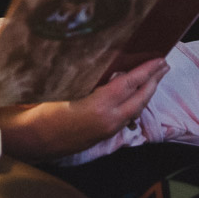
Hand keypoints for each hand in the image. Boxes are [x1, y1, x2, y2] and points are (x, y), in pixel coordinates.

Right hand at [0, 57, 168, 160]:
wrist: (34, 138)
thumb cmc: (44, 107)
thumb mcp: (66, 85)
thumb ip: (89, 76)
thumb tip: (104, 62)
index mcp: (101, 104)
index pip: (131, 83)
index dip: (147, 70)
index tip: (160, 59)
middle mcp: (110, 118)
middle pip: (140, 98)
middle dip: (154, 81)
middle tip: (164, 65)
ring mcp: (108, 129)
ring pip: (135, 109)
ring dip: (146, 93)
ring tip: (152, 78)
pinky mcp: (103, 134)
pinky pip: (126, 116)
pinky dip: (133, 103)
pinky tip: (131, 96)